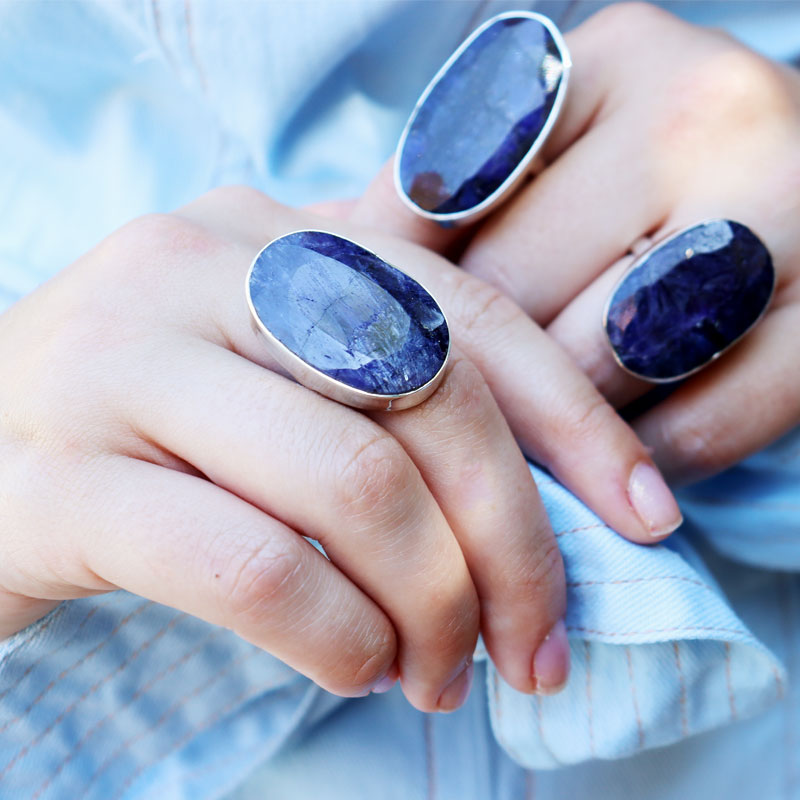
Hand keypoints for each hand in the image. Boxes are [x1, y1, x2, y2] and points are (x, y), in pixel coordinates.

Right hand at [0, 187, 678, 710]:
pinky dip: (332, 633)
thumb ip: (388, 389)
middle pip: (425, 393)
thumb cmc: (157, 430)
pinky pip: (247, 564)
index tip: (647, 520)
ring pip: (350, 481)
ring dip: (428, 602)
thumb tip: (553, 481)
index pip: (466, 312)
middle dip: (512, 540)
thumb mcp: (279, 377)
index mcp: (272, 234)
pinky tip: (352, 666)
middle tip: (532, 646)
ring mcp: (121, 361)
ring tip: (434, 672)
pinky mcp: (58, 477)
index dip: (576, 421)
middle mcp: (198, 267)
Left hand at [352, 2, 799, 485]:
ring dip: (544, 428)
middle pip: (510, 295)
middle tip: (438, 418)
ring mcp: (784, 210)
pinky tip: (614, 460)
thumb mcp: (550, 155)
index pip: (441, 198)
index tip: (371, 352)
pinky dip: (634, 462)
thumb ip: (438, 196)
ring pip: (593, 368)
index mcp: (608, 61)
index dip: (397, 292)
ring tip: (525, 442)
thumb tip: (313, 251)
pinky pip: (692, 430)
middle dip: (464, 374)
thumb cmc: (651, 190)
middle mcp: (701, 111)